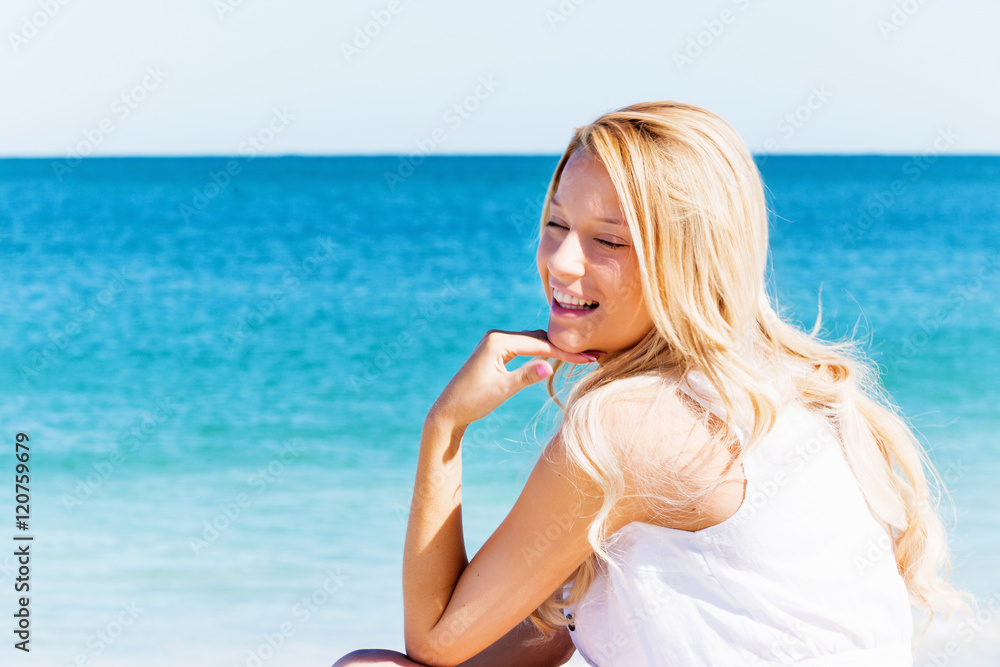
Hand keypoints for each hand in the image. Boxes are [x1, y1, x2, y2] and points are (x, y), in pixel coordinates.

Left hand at [428, 329, 600, 427]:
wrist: (449, 409)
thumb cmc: (473, 401)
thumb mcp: (503, 390)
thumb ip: (526, 376)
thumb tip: (549, 366)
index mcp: (499, 341)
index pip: (540, 344)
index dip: (566, 352)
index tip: (589, 358)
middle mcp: (497, 336)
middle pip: (539, 338)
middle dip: (564, 348)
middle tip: (591, 355)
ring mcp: (496, 341)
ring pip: (533, 341)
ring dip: (555, 349)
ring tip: (580, 356)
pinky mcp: (495, 350)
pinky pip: (525, 347)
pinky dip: (541, 352)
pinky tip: (556, 357)